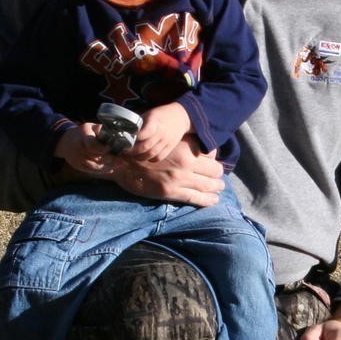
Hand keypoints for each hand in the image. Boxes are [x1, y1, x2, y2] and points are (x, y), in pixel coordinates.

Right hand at [54, 123, 116, 175]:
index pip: (92, 145)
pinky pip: (92, 170)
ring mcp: (77, 158)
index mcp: (83, 135)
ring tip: (120, 164)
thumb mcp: (91, 127)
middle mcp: (78, 147)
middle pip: (96, 157)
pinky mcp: (77, 165)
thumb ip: (103, 130)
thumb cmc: (84, 133)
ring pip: (95, 166)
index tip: (111, 149)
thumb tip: (119, 135)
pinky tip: (111, 168)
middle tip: (122, 160)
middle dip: (111, 159)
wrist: (65, 141)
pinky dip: (102, 170)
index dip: (103, 149)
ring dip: (109, 166)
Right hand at [93, 138, 223, 205]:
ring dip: (217, 187)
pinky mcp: (171, 192)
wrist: (121, 161)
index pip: (212, 154)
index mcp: (185, 147)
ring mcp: (179, 178)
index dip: (213, 159)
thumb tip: (203, 149)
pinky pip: (196, 198)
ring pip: (209, 185)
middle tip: (217, 178)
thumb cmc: (144, 148)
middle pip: (215, 170)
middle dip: (217, 174)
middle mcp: (185, 162)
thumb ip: (185, 143)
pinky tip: (214, 200)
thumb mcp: (167, 139)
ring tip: (218, 188)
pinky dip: (208, 200)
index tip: (212, 163)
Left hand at [131, 103, 191, 162]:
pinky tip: (144, 157)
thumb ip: (140, 124)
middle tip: (125, 151)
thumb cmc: (161, 114)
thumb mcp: (150, 114)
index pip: (144, 133)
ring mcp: (166, 141)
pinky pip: (159, 157)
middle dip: (132, 151)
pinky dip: (149, 159)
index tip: (124, 140)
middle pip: (145, 146)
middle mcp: (161, 132)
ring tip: (132, 156)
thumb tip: (125, 132)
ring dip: (139, 157)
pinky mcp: (170, 147)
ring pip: (151, 154)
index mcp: (155, 121)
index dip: (133, 138)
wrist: (181, 117)